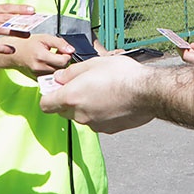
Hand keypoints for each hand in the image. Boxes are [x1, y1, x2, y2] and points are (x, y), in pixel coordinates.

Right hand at [0, 4, 34, 59]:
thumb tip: (9, 17)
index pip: (4, 8)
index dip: (19, 9)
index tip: (32, 10)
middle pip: (4, 17)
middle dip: (21, 19)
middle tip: (34, 21)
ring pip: (0, 29)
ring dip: (15, 32)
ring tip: (27, 35)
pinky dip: (3, 48)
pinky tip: (12, 50)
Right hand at [5, 34, 73, 76]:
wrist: (15, 52)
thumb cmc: (28, 44)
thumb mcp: (44, 38)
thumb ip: (59, 43)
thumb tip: (71, 50)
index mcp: (41, 56)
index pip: (64, 61)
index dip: (66, 55)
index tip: (63, 51)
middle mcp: (40, 68)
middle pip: (62, 68)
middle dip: (63, 61)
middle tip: (57, 53)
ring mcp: (38, 75)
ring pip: (57, 73)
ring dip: (58, 66)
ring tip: (51, 58)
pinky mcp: (38, 79)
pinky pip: (51, 77)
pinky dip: (52, 71)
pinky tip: (48, 64)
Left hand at [40, 56, 154, 133]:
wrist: (148, 92)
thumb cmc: (122, 74)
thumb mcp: (94, 63)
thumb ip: (71, 72)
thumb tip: (59, 77)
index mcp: (72, 97)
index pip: (45, 104)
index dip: (48, 95)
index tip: (55, 87)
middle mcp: (80, 115)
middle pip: (63, 111)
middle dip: (67, 99)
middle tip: (81, 85)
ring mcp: (94, 124)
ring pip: (80, 116)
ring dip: (85, 106)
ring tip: (102, 91)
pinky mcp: (108, 130)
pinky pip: (96, 121)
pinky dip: (99, 113)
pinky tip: (112, 101)